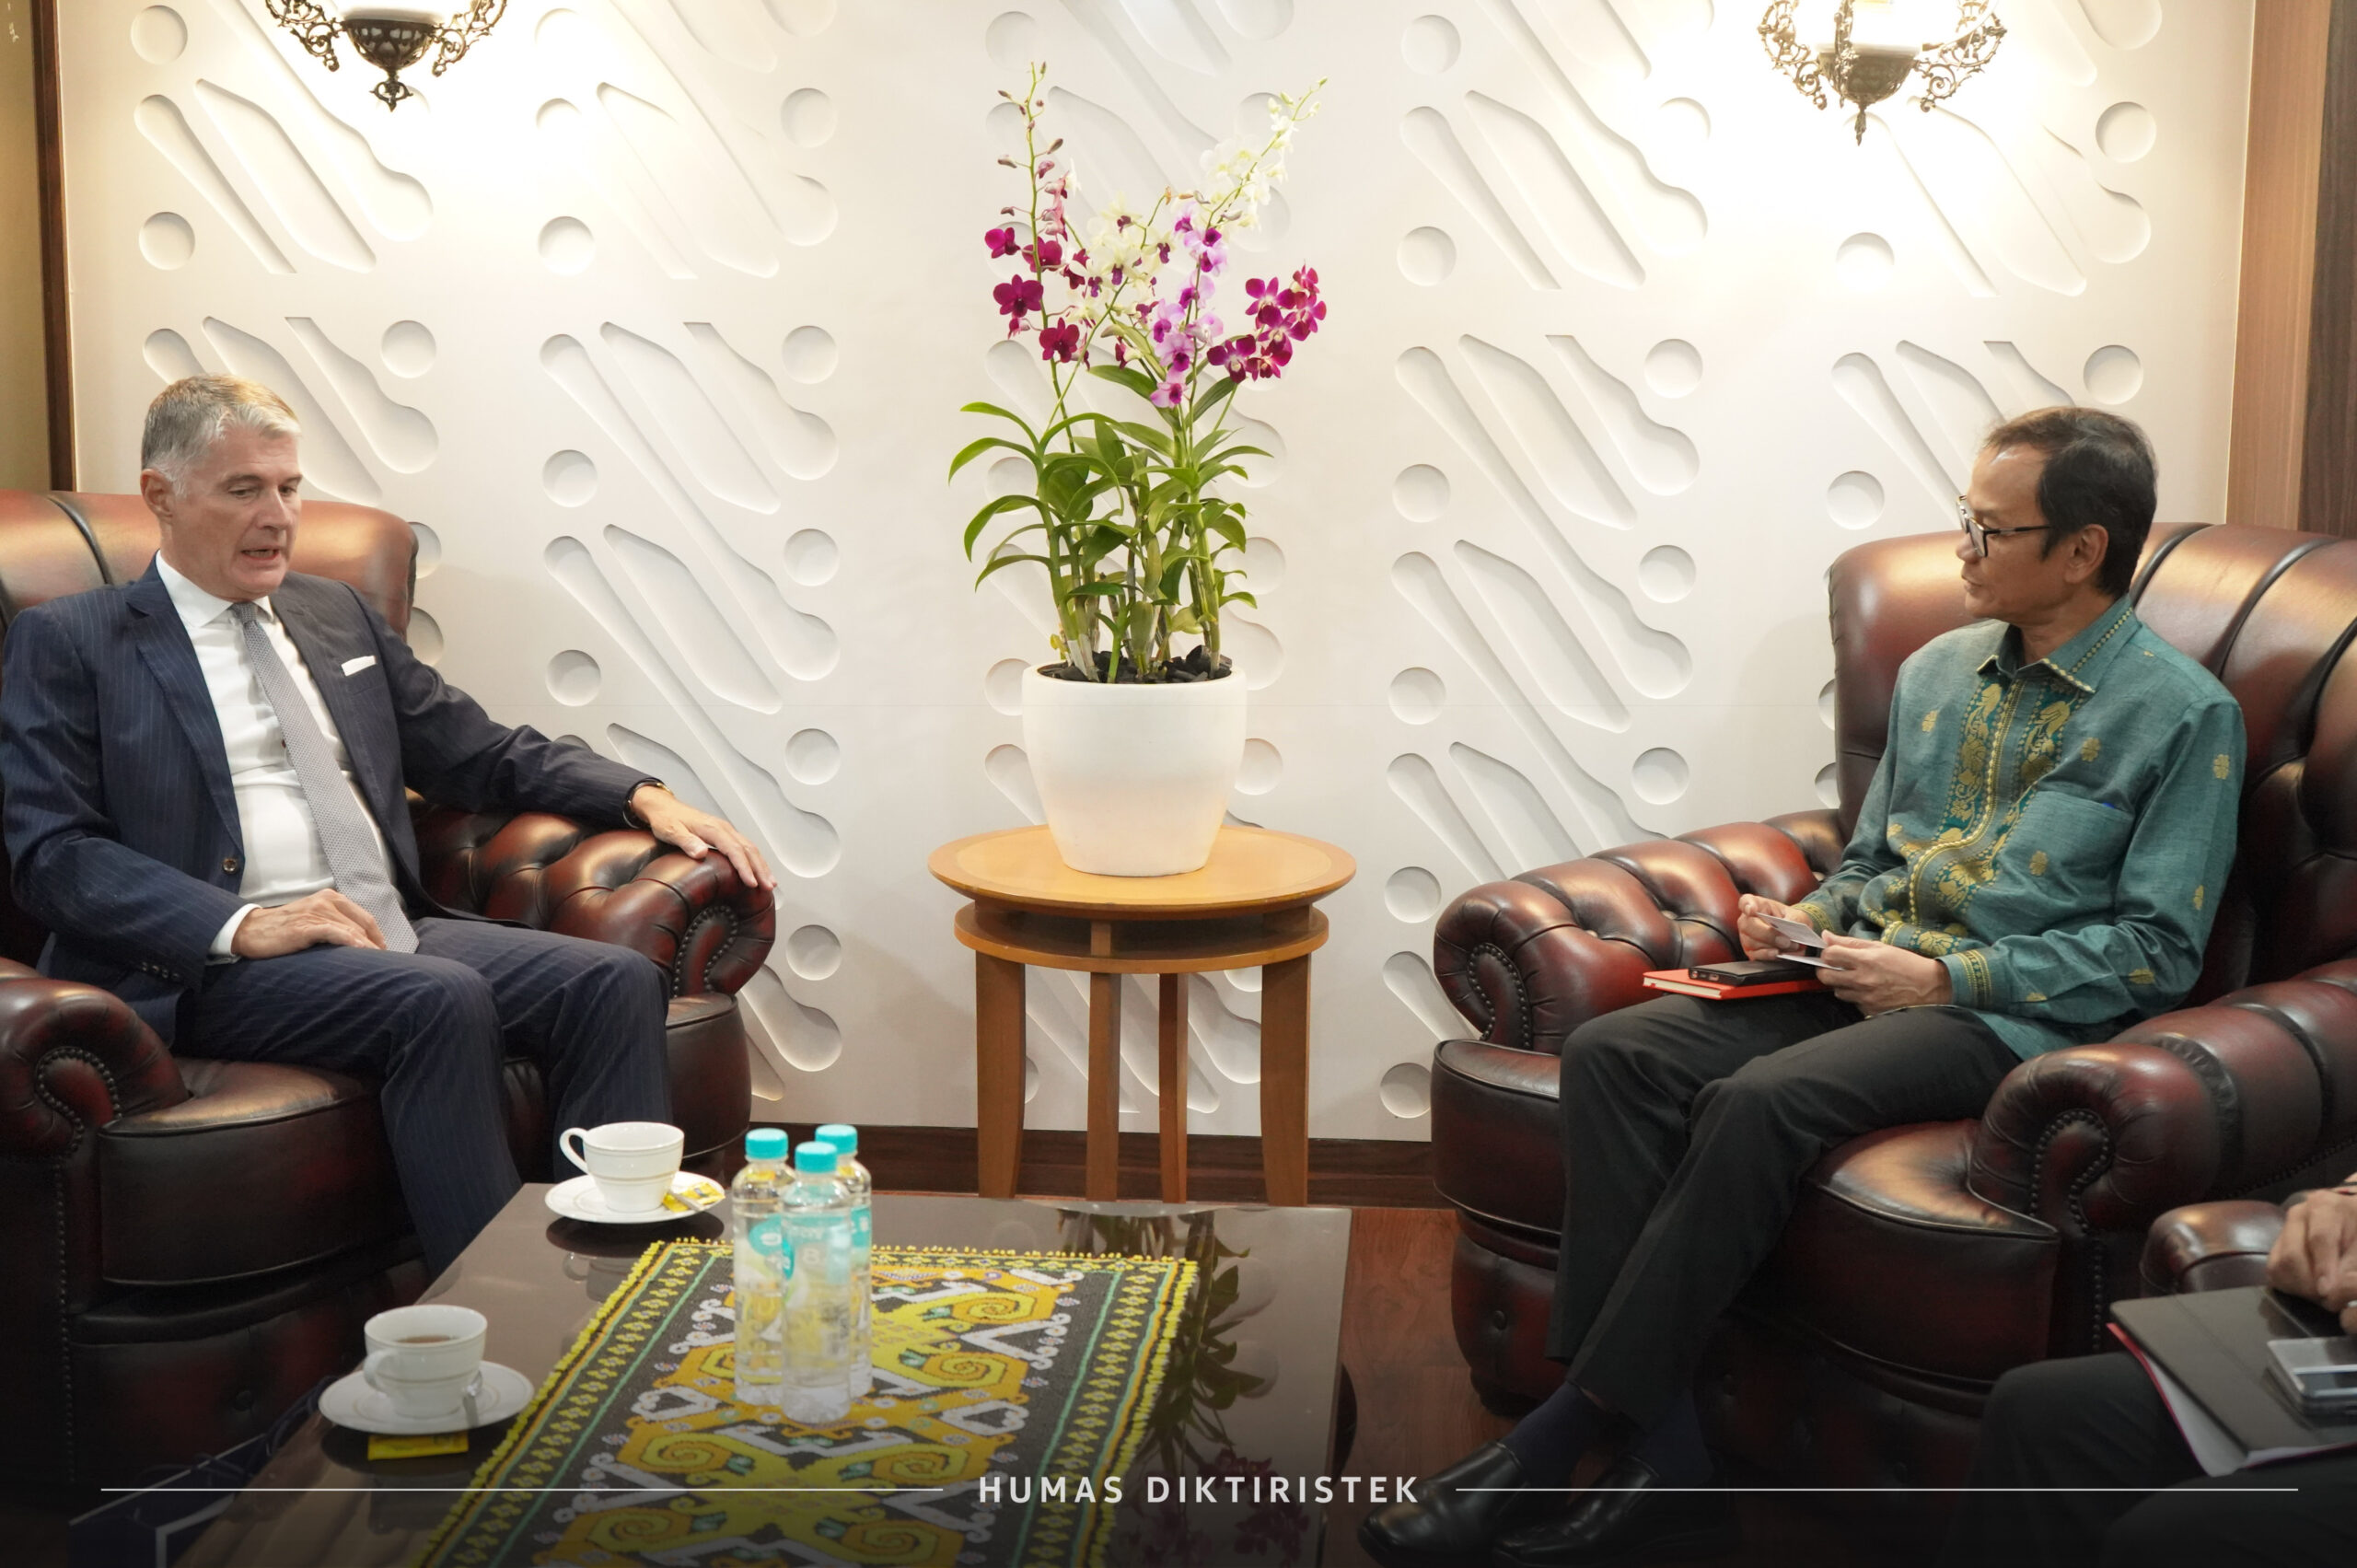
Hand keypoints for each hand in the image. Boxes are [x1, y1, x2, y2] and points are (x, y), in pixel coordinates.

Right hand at [232, 889, 386, 957]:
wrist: (251, 930)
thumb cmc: (284, 928)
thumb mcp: (313, 918)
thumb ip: (334, 923)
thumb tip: (358, 941)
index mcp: (331, 897)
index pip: (364, 917)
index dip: (376, 935)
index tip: (383, 950)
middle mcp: (326, 901)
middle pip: (361, 924)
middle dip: (374, 943)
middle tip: (383, 961)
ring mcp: (316, 913)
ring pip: (350, 929)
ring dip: (366, 946)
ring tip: (377, 962)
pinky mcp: (305, 926)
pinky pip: (333, 933)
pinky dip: (349, 941)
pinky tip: (360, 951)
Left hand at [630, 785, 776, 891]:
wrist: (662, 807)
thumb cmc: (665, 820)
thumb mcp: (670, 831)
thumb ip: (686, 841)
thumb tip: (701, 853)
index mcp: (712, 828)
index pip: (734, 849)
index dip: (744, 867)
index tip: (751, 883)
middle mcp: (723, 828)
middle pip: (749, 849)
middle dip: (761, 869)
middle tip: (768, 886)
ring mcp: (725, 831)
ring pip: (750, 848)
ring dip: (761, 865)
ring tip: (770, 882)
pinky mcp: (724, 834)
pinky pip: (744, 847)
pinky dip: (755, 860)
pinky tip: (757, 870)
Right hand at [1737, 894, 1809, 959]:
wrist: (1797, 934)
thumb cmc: (1793, 921)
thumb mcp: (1797, 916)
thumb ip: (1792, 920)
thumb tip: (1786, 931)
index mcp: (1758, 905)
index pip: (1746, 902)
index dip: (1746, 906)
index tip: (1751, 910)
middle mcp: (1748, 920)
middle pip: (1748, 925)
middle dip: (1767, 933)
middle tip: (1785, 940)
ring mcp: (1747, 937)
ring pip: (1752, 942)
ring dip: (1772, 945)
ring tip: (1790, 946)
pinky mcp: (1751, 951)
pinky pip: (1756, 955)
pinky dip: (1768, 955)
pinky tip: (1777, 953)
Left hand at [1817, 934, 1951, 1015]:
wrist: (1930, 988)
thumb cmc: (1906, 964)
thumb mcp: (1880, 947)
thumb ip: (1850, 942)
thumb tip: (1825, 936)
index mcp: (1865, 960)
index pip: (1829, 955)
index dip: (1827, 953)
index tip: (1833, 954)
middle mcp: (1862, 980)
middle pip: (1825, 976)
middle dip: (1826, 970)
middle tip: (1836, 967)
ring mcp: (1865, 997)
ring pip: (1837, 992)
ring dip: (1841, 985)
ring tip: (1856, 979)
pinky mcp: (1870, 1011)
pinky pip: (1853, 1003)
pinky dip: (1856, 997)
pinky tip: (1868, 991)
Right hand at [2266, 1186, 2356, 1328]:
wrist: (2353, 1229)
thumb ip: (2353, 1266)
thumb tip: (2335, 1291)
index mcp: (2325, 1206)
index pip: (2319, 1238)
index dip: (2324, 1268)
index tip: (2327, 1292)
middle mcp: (2298, 1215)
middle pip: (2293, 1256)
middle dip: (2311, 1284)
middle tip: (2332, 1300)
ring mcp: (2284, 1231)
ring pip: (2280, 1267)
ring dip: (2301, 1288)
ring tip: (2324, 1293)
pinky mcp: (2276, 1247)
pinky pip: (2275, 1273)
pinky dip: (2292, 1287)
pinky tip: (2312, 1287)